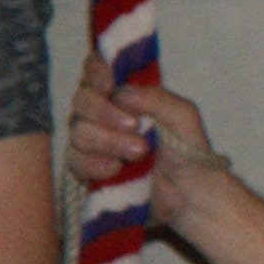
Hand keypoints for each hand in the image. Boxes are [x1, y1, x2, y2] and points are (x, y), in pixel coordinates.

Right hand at [70, 55, 219, 226]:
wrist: (189, 193)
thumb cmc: (187, 150)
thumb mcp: (183, 116)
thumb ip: (156, 98)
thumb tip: (120, 94)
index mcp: (124, 94)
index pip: (96, 69)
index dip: (96, 71)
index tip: (109, 82)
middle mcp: (102, 113)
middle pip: (82, 99)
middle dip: (104, 112)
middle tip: (135, 126)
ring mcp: (92, 142)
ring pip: (78, 131)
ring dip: (108, 141)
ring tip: (139, 152)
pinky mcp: (87, 169)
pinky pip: (75, 161)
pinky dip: (94, 163)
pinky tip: (115, 169)